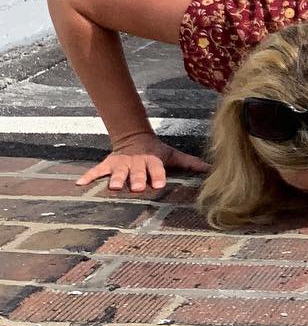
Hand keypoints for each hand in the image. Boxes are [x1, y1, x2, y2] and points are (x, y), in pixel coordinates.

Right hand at [78, 134, 209, 193]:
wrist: (134, 138)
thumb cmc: (157, 152)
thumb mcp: (173, 156)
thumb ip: (190, 163)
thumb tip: (210, 169)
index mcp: (153, 161)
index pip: (158, 169)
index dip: (159, 176)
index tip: (160, 184)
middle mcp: (137, 163)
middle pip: (137, 173)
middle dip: (138, 180)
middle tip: (138, 188)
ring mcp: (121, 164)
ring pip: (118, 173)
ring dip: (116, 179)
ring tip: (114, 187)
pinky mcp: (108, 164)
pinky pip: (96, 170)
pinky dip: (88, 176)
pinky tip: (79, 184)